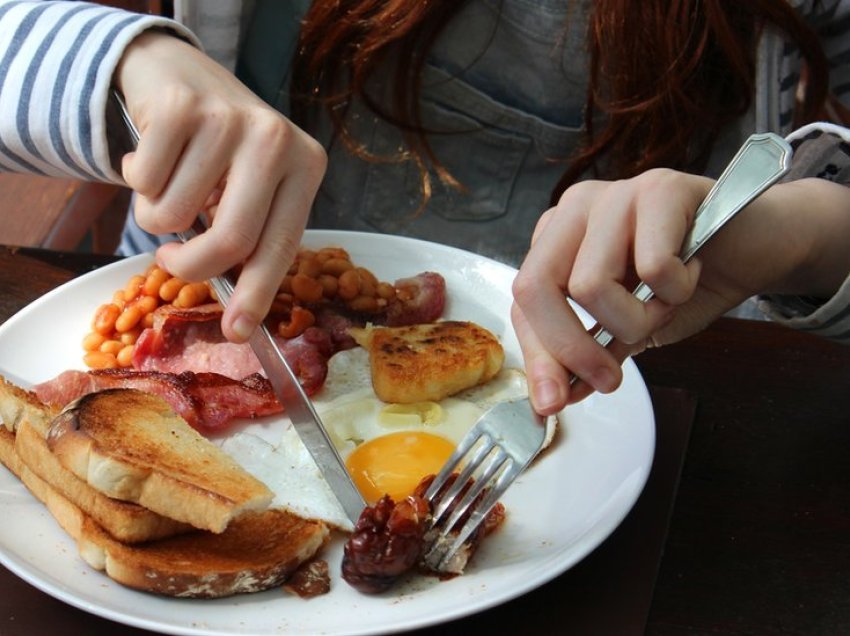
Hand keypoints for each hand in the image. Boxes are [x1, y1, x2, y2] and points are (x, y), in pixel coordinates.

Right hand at [115, 31, 326, 341]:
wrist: (178, 72)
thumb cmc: (221, 149)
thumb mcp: (252, 188)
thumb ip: (251, 237)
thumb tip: (241, 319)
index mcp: (306, 165)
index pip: (280, 246)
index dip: (257, 295)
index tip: (238, 332)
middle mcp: (276, 139)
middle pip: (230, 241)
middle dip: (190, 266)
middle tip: (170, 259)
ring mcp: (229, 118)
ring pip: (173, 214)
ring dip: (156, 213)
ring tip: (170, 180)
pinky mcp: (179, 105)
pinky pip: (142, 181)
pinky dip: (135, 178)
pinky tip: (153, 152)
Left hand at [512, 169, 849, 414]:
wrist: (753, 248)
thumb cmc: (685, 284)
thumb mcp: (627, 329)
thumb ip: (588, 356)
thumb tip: (554, 398)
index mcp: (555, 240)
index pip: (524, 303)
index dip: (538, 356)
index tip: (553, 402)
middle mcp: (574, 211)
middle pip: (535, 287)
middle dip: (571, 348)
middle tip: (608, 378)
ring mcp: (613, 194)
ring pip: (590, 284)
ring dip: (638, 319)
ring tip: (666, 304)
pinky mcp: (660, 188)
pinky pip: (652, 266)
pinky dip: (677, 290)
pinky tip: (692, 271)